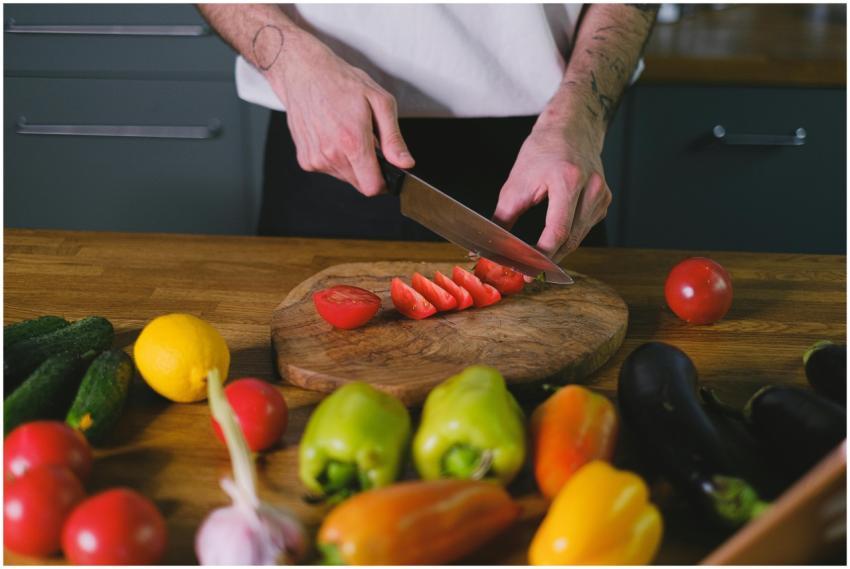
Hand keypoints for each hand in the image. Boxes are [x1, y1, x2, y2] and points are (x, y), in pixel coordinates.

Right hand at [268, 32, 413, 195]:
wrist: (304, 73)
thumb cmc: (341, 83)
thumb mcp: (379, 102)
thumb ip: (394, 138)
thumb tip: (405, 163)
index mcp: (352, 142)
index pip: (372, 187)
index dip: (384, 182)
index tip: (386, 169)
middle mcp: (332, 154)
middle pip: (360, 184)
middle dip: (368, 169)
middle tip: (366, 142)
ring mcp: (316, 159)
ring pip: (344, 178)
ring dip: (351, 163)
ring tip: (346, 134)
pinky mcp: (305, 159)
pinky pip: (328, 170)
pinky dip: (335, 159)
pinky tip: (332, 136)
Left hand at [493, 120, 610, 262]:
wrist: (571, 127)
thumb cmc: (542, 150)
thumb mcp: (516, 183)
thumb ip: (503, 218)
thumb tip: (489, 246)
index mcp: (567, 180)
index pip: (557, 231)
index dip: (542, 256)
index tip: (526, 271)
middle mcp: (590, 188)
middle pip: (570, 239)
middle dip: (548, 259)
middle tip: (527, 272)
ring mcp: (601, 194)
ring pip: (578, 237)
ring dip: (558, 251)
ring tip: (536, 260)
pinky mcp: (604, 200)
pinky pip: (584, 228)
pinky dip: (568, 237)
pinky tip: (553, 240)